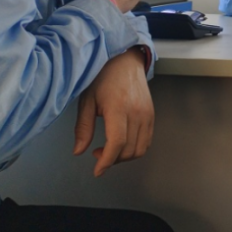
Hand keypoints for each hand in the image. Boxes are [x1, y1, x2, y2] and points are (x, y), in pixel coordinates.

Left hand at [73, 48, 154, 176]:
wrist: (125, 60)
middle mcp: (137, 113)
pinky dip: (135, 148)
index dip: (106, 161)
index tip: (97, 171)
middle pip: (129, 149)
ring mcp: (147, 114)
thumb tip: (79, 151)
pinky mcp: (152, 115)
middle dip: (112, 159)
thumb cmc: (103, 77)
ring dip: (124, 156)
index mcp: (119, 108)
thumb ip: (83, 127)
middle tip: (97, 154)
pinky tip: (122, 142)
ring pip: (140, 148)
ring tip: (110, 149)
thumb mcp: (87, 100)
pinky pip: (147, 140)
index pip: (117, 143)